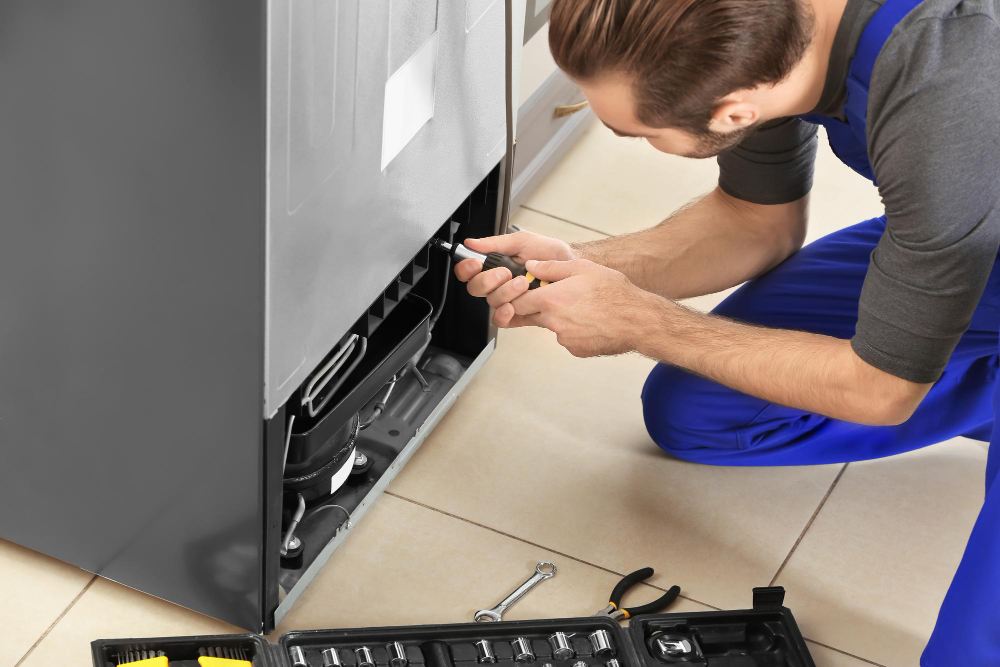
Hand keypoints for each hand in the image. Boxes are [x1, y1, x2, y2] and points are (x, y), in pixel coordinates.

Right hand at [455, 231, 575, 309]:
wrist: (570, 267)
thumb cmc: (549, 253)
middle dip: (488, 280)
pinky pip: (502, 321)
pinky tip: (514, 307)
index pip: (469, 271)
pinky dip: (504, 315)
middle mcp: (498, 284)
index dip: (466, 269)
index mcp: (495, 265)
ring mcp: (508, 299)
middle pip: (476, 289)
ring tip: (523, 283)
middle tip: (506, 273)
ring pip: (491, 302)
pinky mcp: (519, 314)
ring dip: (505, 293)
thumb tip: (471, 242)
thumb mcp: (522, 241)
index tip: (475, 264)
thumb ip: (495, 243)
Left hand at [498, 258, 656, 357]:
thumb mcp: (582, 268)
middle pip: (530, 315)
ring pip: (550, 326)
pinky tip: (589, 320)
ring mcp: (564, 339)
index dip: (517, 296)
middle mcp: (553, 322)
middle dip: (535, 306)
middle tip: (555, 297)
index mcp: (551, 299)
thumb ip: (551, 268)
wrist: (637, 320)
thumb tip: (531, 266)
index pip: (517, 301)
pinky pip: (566, 338)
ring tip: (582, 307)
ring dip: (557, 318)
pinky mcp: (574, 349)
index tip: (523, 291)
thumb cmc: (614, 293)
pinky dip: (573, 330)